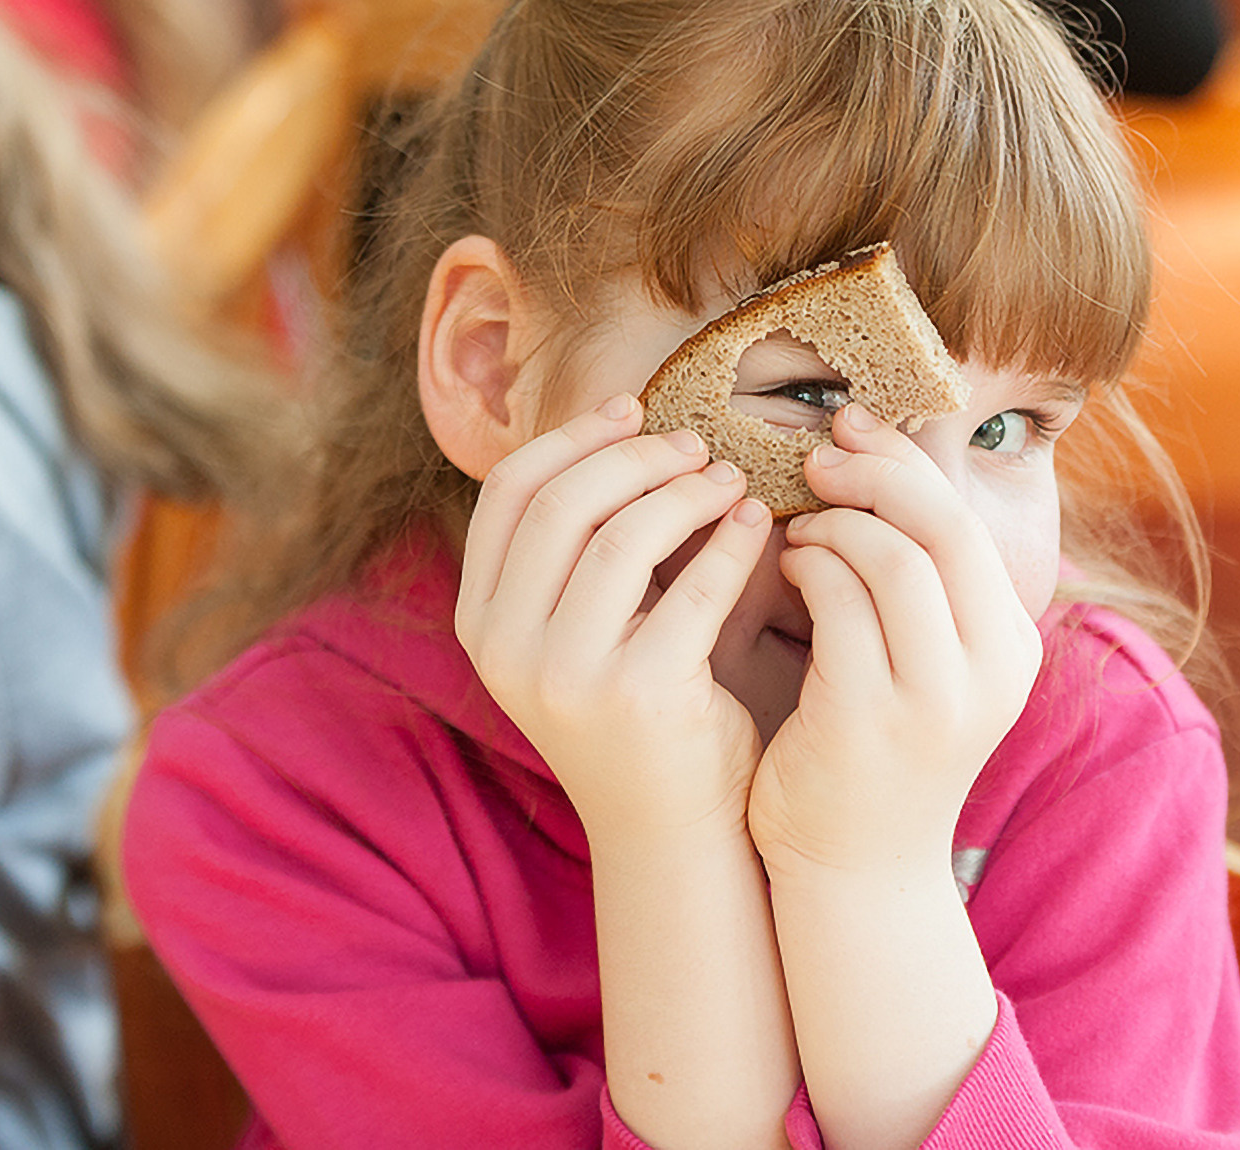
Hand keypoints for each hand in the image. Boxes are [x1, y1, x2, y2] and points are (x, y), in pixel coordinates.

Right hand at [455, 394, 773, 842]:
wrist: (673, 831)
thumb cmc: (639, 710)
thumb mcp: (582, 629)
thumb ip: (583, 549)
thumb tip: (630, 426)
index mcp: (481, 621)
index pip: (510, 492)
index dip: (574, 437)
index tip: (634, 409)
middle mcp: (506, 650)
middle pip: (564, 503)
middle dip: (637, 457)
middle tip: (697, 443)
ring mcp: (566, 677)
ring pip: (621, 537)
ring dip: (686, 492)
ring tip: (730, 480)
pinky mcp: (639, 698)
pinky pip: (692, 589)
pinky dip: (730, 544)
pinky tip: (758, 525)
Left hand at [748, 406, 1042, 880]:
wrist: (855, 874)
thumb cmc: (873, 752)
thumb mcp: (923, 665)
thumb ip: (917, 584)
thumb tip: (877, 463)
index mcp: (1009, 646)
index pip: (967, 523)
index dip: (907, 464)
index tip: (852, 427)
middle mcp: (991, 669)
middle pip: (943, 526)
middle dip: (876, 474)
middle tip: (818, 453)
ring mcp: (937, 698)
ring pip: (894, 558)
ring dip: (834, 526)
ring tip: (797, 528)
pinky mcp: (872, 719)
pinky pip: (841, 606)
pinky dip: (808, 568)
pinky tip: (784, 569)